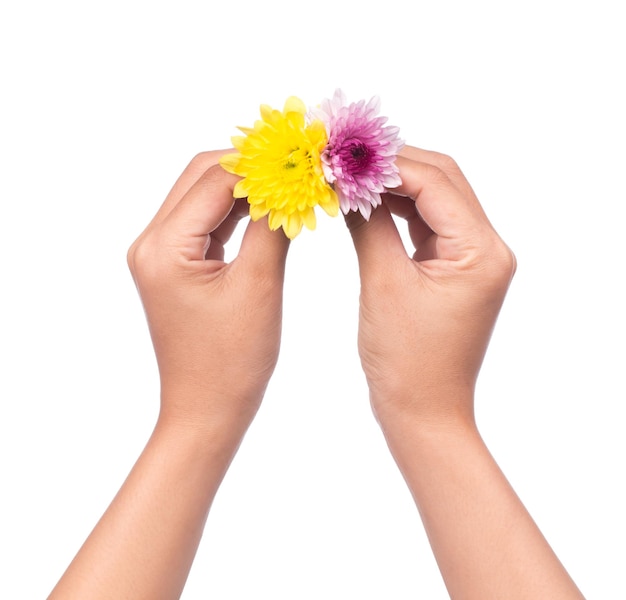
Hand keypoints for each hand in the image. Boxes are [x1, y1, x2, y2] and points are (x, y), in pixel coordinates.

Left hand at [50, 152, 290, 599]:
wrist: (207, 410)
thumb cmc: (232, 363)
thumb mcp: (259, 287)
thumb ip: (273, 226)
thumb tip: (291, 181)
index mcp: (164, 248)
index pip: (215, 180)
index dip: (261, 161)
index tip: (302, 150)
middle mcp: (153, 243)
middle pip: (202, 177)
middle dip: (251, 164)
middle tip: (298, 160)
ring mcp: (162, 254)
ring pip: (205, 197)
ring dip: (246, 185)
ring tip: (290, 178)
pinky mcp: (177, 266)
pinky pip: (208, 222)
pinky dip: (239, 210)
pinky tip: (271, 207)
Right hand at [346, 146, 515, 429]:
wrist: (423, 412)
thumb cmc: (406, 362)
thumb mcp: (384, 284)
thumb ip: (369, 224)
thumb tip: (349, 180)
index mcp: (481, 252)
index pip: (435, 182)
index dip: (387, 161)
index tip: (343, 150)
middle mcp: (487, 249)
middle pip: (441, 181)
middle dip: (391, 164)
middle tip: (344, 154)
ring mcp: (472, 259)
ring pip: (433, 199)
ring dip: (393, 184)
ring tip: (350, 174)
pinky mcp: (454, 270)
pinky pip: (426, 225)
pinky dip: (397, 210)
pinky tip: (366, 202)